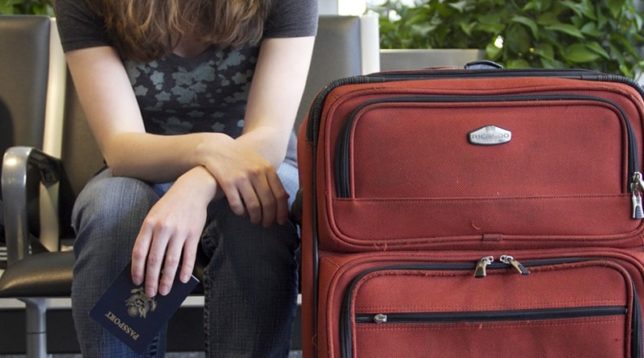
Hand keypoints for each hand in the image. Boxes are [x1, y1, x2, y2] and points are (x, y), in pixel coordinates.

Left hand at [131, 167, 215, 296]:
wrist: (192, 190)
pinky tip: (182, 279)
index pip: (139, 252)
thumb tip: (145, 263)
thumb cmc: (170, 206)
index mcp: (149, 224)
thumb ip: (149, 236)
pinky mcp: (193, 234)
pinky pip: (189, 256)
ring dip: (167, 279)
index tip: (136, 282)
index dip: (137, 269)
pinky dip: (185, 270)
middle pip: (154, 260)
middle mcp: (163, 229)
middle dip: (151, 280)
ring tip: (165, 291)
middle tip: (150, 293)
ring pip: (171, 261)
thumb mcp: (154, 216)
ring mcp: (179, 232)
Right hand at [199, 136, 288, 226]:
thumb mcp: (260, 163)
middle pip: (268, 202)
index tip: (281, 221)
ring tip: (255, 220)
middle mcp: (256, 173)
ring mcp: (242, 177)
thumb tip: (286, 198)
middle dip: (269, 217)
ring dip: (256, 217)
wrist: (217, 149)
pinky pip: (237, 204)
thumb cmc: (241, 159)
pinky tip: (241, 213)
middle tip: (267, 224)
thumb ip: (272, 179)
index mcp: (267, 169)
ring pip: (254, 206)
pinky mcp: (227, 182)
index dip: (282, 211)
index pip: (280, 195)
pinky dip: (241, 212)